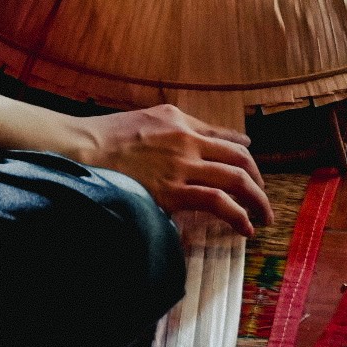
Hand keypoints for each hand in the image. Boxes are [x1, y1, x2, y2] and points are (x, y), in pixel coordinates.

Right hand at [67, 104, 271, 236]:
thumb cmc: (106, 136)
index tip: (252, 169)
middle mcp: (188, 141)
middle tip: (263, 198)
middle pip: (239, 158)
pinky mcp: (173, 191)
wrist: (81, 148)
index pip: (224, 138)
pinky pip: (217, 201)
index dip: (243, 154)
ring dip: (257, 200)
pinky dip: (237, 215)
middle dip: (257, 180)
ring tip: (264, 217)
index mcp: (181, 122)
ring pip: (235, 179)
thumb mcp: (148, 119)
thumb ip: (179, 127)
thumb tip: (208, 138)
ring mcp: (183, 166)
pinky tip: (245, 227)